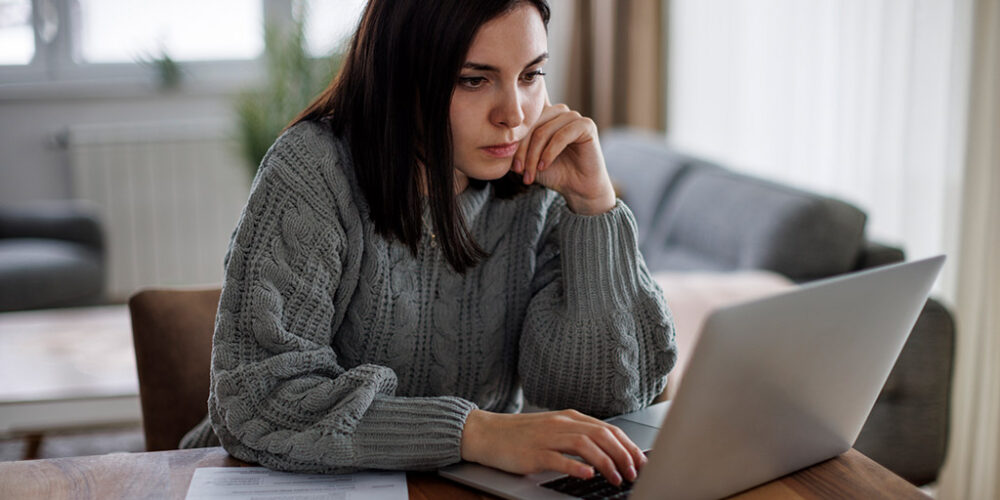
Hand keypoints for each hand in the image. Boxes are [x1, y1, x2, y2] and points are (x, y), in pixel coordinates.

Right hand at [460, 409, 646, 485]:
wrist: (487, 433)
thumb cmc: (521, 435)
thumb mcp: (554, 430)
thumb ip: (578, 436)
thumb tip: (608, 452)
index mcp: (570, 418)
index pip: (608, 429)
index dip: (628, 445)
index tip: (641, 461)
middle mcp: (561, 424)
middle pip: (601, 435)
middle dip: (623, 455)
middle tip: (634, 473)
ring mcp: (547, 437)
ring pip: (585, 445)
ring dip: (606, 462)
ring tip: (617, 477)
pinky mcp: (533, 453)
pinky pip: (558, 458)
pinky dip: (575, 466)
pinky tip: (588, 475)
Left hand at [512, 100, 616, 214]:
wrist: (578, 188)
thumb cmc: (554, 173)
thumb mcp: (528, 160)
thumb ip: (515, 149)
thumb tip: (495, 143)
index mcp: (545, 115)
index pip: (524, 123)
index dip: (516, 144)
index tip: (513, 167)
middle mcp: (559, 112)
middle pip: (532, 125)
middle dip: (523, 150)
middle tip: (520, 171)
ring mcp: (574, 117)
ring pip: (544, 131)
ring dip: (534, 154)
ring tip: (531, 173)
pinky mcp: (586, 125)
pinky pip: (561, 135)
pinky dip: (549, 152)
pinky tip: (543, 166)